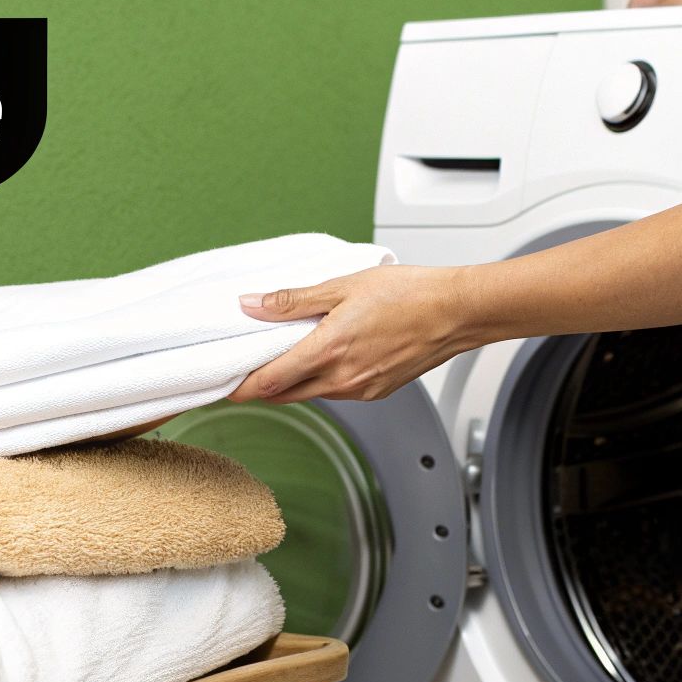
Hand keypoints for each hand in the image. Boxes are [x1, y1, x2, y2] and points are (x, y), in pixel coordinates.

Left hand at [227, 264, 474, 403]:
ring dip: (293, 384)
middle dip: (262, 388)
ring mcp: (361, 390)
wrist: (456, 312)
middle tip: (246, 371)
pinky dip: (322, 381)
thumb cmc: (408, 294)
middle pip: (285, 395)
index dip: (241, 386)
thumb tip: (252, 305)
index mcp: (329, 350)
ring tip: (286, 358)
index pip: (270, 381)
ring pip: (312, 395)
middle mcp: (343, 379)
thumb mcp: (342, 285)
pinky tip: (325, 359)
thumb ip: (292, 301)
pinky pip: (337, 393)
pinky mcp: (377, 393)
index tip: (225, 382)